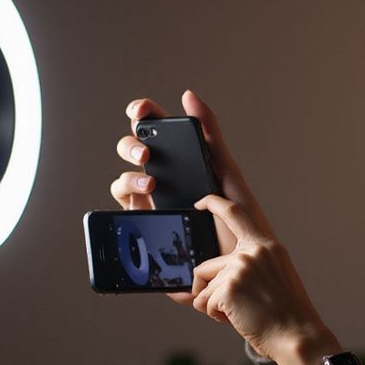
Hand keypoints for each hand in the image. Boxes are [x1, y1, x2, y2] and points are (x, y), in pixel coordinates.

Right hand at [110, 91, 275, 254]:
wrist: (239, 268)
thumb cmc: (241, 223)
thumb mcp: (228, 176)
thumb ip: (211, 136)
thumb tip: (188, 95)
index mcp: (182, 162)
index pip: (155, 129)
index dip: (143, 113)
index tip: (142, 110)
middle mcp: (163, 180)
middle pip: (132, 152)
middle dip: (131, 146)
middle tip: (147, 155)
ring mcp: (152, 204)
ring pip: (124, 181)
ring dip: (129, 177)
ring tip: (150, 186)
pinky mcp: (146, 229)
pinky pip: (124, 211)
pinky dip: (127, 201)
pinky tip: (144, 202)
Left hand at [189, 194, 335, 364]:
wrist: (297, 336)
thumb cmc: (286, 314)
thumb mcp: (275, 276)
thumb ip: (251, 264)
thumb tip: (216, 272)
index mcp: (266, 246)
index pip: (234, 213)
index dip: (213, 203)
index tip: (200, 203)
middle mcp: (252, 252)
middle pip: (206, 266)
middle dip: (206, 290)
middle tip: (227, 307)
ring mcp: (239, 268)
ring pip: (203, 288)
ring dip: (213, 306)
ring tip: (239, 315)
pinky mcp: (228, 288)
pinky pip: (204, 302)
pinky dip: (215, 315)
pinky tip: (236, 320)